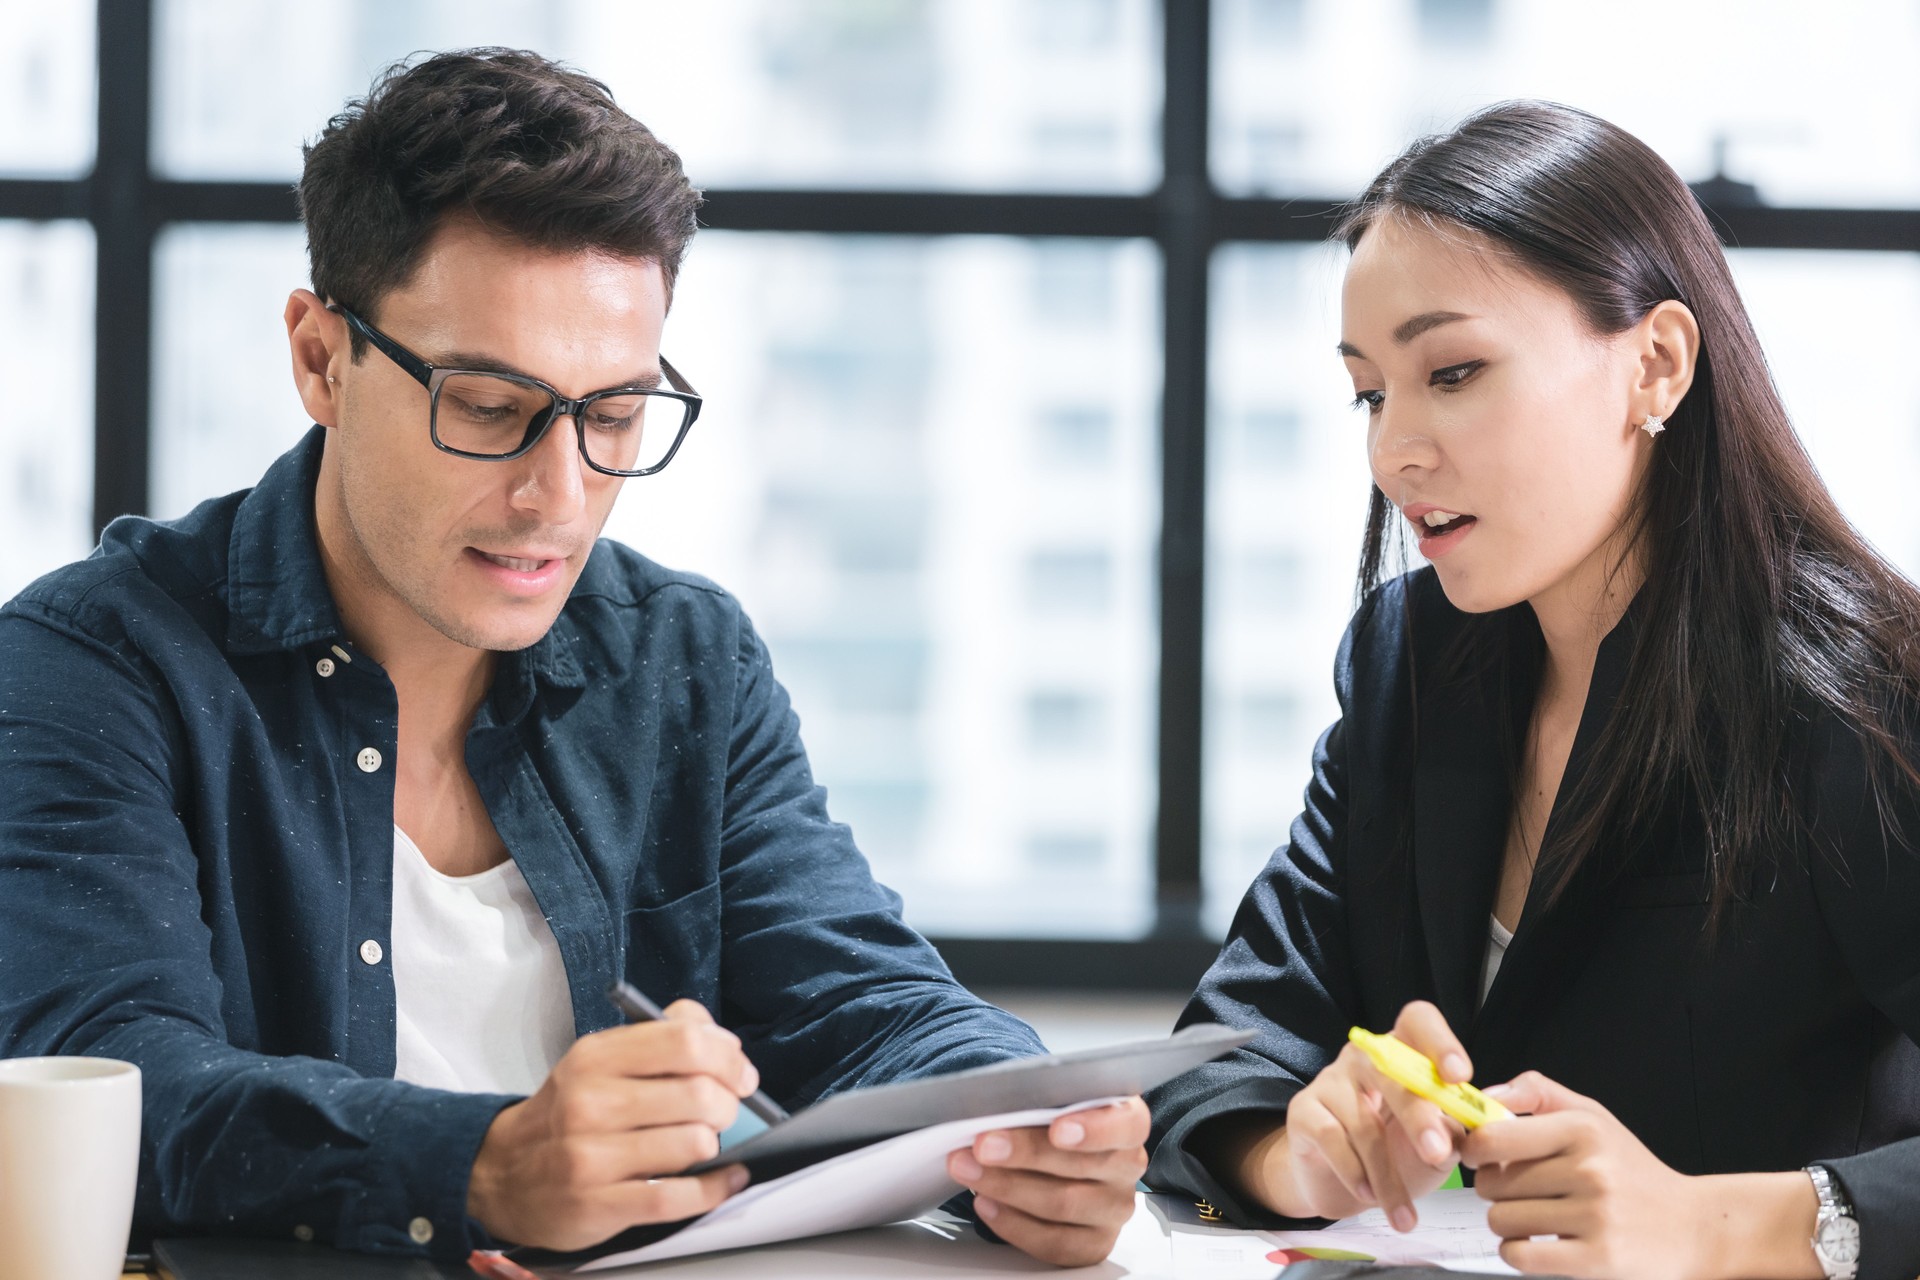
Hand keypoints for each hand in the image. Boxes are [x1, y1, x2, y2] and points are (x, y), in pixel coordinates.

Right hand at [466, 1000, 758, 1250]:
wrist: (501, 1175)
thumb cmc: (566, 1114)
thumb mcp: (598, 1061)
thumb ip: (660, 1037)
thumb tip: (718, 1036)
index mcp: (594, 1057)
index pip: (685, 1041)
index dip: (728, 1056)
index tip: (741, 1073)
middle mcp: (590, 1103)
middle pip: (699, 1094)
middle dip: (729, 1104)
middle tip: (726, 1111)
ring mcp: (591, 1158)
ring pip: (695, 1143)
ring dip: (714, 1145)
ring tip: (704, 1143)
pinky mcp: (599, 1205)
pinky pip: (679, 1197)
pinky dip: (714, 1188)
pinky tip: (723, 1178)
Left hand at [945, 1096, 1149, 1266]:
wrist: (1046, 1155)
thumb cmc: (1048, 1120)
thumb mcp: (1049, 1099)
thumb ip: (1036, 1100)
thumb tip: (993, 1103)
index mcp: (1127, 1121)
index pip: (1127, 1125)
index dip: (1094, 1129)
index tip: (1057, 1129)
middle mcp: (1127, 1165)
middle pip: (1083, 1165)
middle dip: (1026, 1154)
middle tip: (983, 1145)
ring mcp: (1113, 1208)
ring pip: (1063, 1204)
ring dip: (1007, 1186)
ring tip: (969, 1169)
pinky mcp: (1093, 1242)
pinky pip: (1054, 1242)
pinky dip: (1013, 1223)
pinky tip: (986, 1202)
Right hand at [1256, 1001, 1471, 1227]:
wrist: (1339, 1184)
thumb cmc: (1396, 1154)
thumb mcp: (1437, 1144)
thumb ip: (1456, 1130)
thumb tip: (1482, 1126)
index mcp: (1403, 1052)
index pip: (1418, 1022)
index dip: (1439, 1043)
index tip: (1459, 1078)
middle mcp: (1364, 1057)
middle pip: (1392, 1071)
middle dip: (1418, 1117)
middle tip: (1436, 1155)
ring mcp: (1330, 1080)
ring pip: (1365, 1124)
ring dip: (1389, 1177)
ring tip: (1405, 1216)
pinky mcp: (1303, 1109)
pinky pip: (1333, 1140)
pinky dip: (1355, 1174)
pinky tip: (1368, 1196)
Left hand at [1465, 1071, 1705, 1279]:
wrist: (1690, 1225)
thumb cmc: (1631, 1170)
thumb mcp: (1592, 1116)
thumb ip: (1537, 1094)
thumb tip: (1487, 1095)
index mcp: (1583, 1130)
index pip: (1493, 1138)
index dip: (1474, 1148)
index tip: (1478, 1155)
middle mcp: (1590, 1170)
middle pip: (1492, 1183)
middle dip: (1494, 1188)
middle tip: (1518, 1190)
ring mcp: (1595, 1217)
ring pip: (1501, 1220)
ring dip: (1506, 1222)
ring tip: (1533, 1216)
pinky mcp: (1598, 1259)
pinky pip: (1520, 1256)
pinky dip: (1517, 1252)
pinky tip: (1535, 1243)